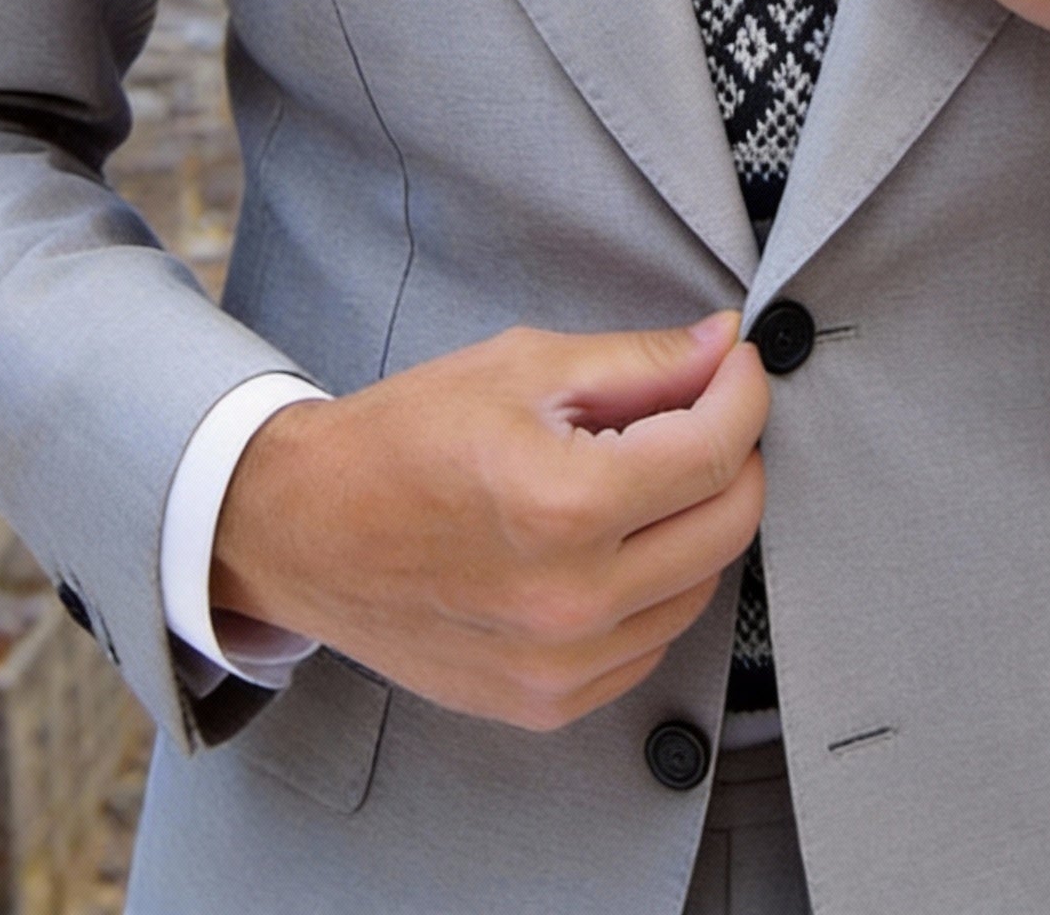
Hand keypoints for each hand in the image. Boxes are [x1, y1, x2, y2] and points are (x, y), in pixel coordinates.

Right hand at [211, 313, 768, 730]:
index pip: (715, 450)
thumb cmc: (402, 438)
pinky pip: (652, 641)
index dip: (743, 393)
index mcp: (564, 504)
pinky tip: (613, 541)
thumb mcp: (522, 368)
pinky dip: (656, 585)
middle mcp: (570, 600)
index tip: (737, 365)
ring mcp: (559, 665)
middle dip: (734, 453)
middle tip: (702, 411)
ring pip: (701, 586)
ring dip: (696, 521)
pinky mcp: (547, 702)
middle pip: (729, 524)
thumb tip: (725, 347)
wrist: (305, 528)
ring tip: (644, 474)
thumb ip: (640, 362)